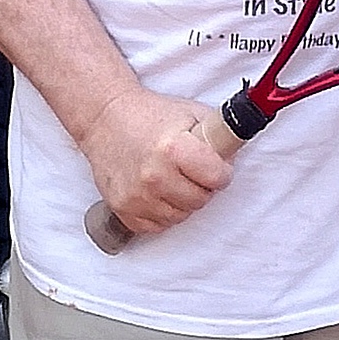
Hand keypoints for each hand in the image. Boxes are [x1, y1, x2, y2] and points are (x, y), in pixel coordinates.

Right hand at [78, 86, 234, 236]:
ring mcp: (137, 196)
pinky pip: (157, 225)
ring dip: (182, 201)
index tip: (216, 167)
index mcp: (173, 149)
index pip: (217, 178)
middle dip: (202, 186)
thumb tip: (233, 160)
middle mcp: (154, 176)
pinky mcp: (123, 209)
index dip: (221, 172)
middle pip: (200, 200)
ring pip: (180, 216)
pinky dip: (161, 212)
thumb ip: (217, 137)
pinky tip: (157, 190)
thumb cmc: (150, 115)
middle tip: (191, 170)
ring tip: (172, 178)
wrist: (105, 120)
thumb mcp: (190, 114)